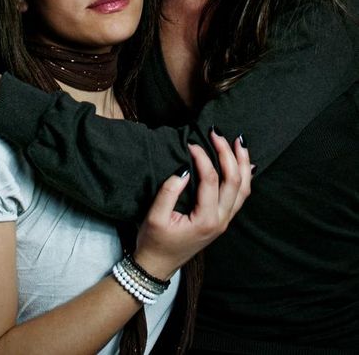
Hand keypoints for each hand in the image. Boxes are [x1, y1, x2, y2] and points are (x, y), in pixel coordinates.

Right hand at [134, 132, 250, 279]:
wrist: (157, 266)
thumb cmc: (153, 241)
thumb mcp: (154, 216)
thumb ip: (169, 191)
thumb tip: (184, 168)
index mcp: (205, 219)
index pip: (210, 179)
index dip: (202, 157)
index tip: (191, 143)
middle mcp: (220, 220)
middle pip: (234, 181)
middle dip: (227, 153)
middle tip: (216, 133)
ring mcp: (224, 222)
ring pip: (244, 189)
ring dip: (242, 164)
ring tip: (238, 142)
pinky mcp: (222, 221)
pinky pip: (241, 197)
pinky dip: (244, 178)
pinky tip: (244, 165)